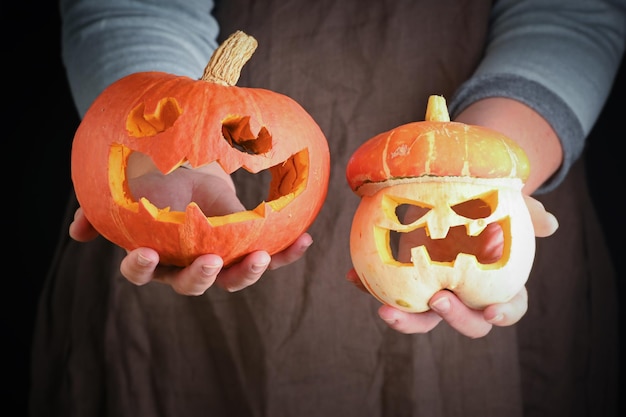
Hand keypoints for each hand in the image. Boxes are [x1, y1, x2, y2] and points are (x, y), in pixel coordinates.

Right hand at [69, 161, 312, 294]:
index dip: (140, 267)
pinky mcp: (247, 247)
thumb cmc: (156, 177)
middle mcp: (186, 263)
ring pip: (232, 278)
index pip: (143, 271)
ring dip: (247, 273)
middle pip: (191, 284)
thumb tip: (77, 232)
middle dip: (201, 277)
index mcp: (156, 253)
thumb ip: (101, 210)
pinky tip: (305, 239)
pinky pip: (270, 255)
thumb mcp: (128, 187)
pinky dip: (288, 253)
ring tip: (262, 256)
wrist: (190, 162)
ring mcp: (220, 257)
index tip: (143, 253)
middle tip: (212, 261)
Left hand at [346, 194, 558, 337]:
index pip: (508, 308)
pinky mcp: (407, 283)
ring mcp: (434, 292)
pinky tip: (353, 275)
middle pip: (465, 322)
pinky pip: (390, 291)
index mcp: (497, 285)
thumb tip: (551, 223)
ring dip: (405, 318)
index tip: (492, 312)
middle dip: (452, 317)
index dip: (503, 315)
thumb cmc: (488, 204)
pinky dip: (370, 286)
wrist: (455, 196)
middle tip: (438, 299)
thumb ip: (528, 213)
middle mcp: (466, 295)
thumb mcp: (509, 203)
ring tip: (384, 307)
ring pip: (423, 317)